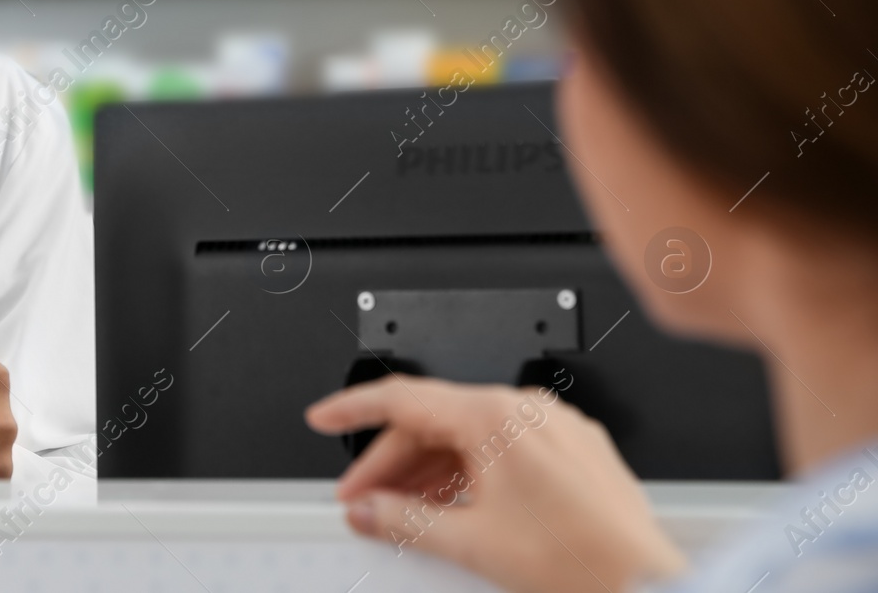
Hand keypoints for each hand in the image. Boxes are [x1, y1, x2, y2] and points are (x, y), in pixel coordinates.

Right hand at [305, 377, 685, 592]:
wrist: (647, 586)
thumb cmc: (583, 562)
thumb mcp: (473, 543)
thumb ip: (405, 520)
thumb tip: (369, 509)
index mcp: (497, 416)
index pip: (404, 398)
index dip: (353, 408)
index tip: (325, 416)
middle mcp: (528, 410)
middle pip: (436, 421)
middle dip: (392, 461)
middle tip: (363, 499)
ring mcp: (555, 427)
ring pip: (470, 436)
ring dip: (430, 472)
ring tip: (405, 514)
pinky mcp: (574, 449)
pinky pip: (505, 447)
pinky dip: (470, 473)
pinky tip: (455, 508)